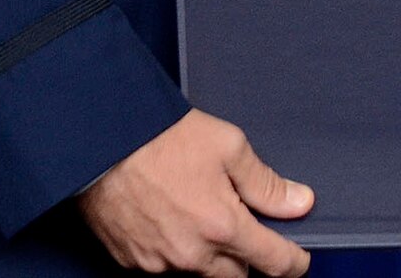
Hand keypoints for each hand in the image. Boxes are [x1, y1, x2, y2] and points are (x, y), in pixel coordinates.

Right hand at [77, 109, 312, 276]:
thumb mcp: (228, 146)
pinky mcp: (133, 263)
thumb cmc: (163, 138)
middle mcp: (193, 255)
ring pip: (200, 274)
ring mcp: (160, 264)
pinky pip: (166, 268)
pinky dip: (175, 251)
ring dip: (209, 255)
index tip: (298, 261)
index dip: (293, 263)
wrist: (101, 142)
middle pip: (236, 277)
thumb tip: (299, 203)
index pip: (273, 262)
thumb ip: (266, 183)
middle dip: (246, 258)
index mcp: (223, 227)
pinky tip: (171, 220)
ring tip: (199, 213)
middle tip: (241, 227)